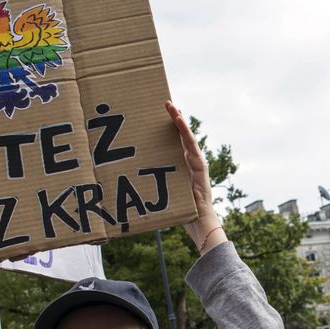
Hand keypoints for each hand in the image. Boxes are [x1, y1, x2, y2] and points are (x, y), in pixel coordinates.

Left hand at [165, 101, 223, 252]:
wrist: (200, 225)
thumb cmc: (181, 211)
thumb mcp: (164, 193)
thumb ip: (154, 183)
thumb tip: (128, 178)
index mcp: (182, 166)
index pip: (175, 143)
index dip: (170, 128)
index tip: (160, 113)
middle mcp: (191, 163)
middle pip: (182, 137)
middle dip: (176, 119)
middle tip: (166, 103)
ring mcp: (198, 166)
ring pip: (189, 140)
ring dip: (181, 124)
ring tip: (173, 109)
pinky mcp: (201, 171)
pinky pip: (194, 151)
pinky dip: (188, 138)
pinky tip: (181, 126)